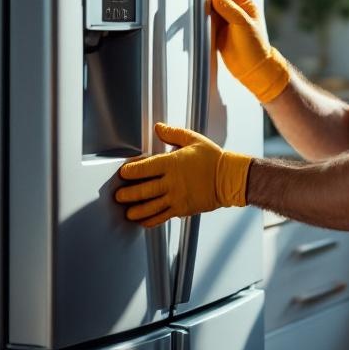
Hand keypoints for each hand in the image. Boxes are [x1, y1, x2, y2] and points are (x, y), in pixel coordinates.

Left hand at [114, 122, 251, 227]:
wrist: (230, 178)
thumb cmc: (213, 159)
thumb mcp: (193, 140)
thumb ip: (173, 134)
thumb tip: (159, 127)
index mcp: (173, 163)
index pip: (144, 168)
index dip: (130, 171)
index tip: (123, 173)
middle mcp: (172, 182)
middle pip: (143, 190)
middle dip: (127, 194)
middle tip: (118, 196)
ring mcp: (177, 197)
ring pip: (150, 207)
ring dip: (136, 210)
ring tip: (127, 212)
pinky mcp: (182, 209)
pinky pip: (162, 217)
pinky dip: (151, 220)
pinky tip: (143, 221)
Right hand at [210, 0, 289, 102]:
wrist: (252, 69)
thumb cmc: (255, 47)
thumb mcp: (243, 24)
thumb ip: (228, 8)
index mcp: (245, 5)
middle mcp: (235, 11)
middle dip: (209, 0)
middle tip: (203, 8)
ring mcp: (226, 21)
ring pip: (211, 9)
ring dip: (205, 12)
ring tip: (202, 19)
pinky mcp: (218, 32)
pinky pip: (207, 22)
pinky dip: (203, 23)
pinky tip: (202, 27)